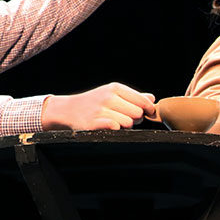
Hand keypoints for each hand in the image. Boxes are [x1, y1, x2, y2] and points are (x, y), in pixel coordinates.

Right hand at [41, 83, 155, 130]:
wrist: (68, 110)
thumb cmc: (94, 102)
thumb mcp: (112, 94)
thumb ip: (133, 96)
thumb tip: (152, 99)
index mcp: (115, 88)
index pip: (142, 100)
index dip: (148, 109)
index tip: (148, 113)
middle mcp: (108, 97)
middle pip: (137, 113)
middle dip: (136, 119)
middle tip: (127, 119)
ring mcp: (100, 110)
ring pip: (128, 123)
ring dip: (126, 127)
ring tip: (117, 123)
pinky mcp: (93, 123)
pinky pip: (115, 128)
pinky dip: (116, 130)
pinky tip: (111, 128)